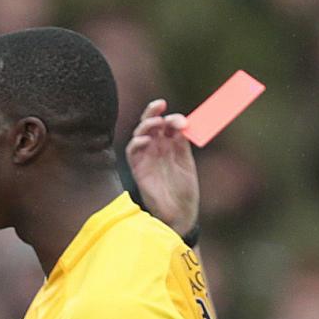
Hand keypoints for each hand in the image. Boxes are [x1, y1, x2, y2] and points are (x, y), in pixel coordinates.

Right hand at [126, 99, 198, 235]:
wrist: (180, 214)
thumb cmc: (185, 191)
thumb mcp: (186, 162)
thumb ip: (182, 143)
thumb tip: (180, 124)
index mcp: (170, 145)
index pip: (166, 124)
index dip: (172, 118)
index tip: (182, 122)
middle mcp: (156, 149)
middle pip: (150, 124)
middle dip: (153, 111)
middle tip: (161, 105)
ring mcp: (147, 158)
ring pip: (139, 134)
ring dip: (146, 125)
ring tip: (157, 123)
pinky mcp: (138, 169)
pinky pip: (131, 152)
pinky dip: (136, 142)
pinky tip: (145, 140)